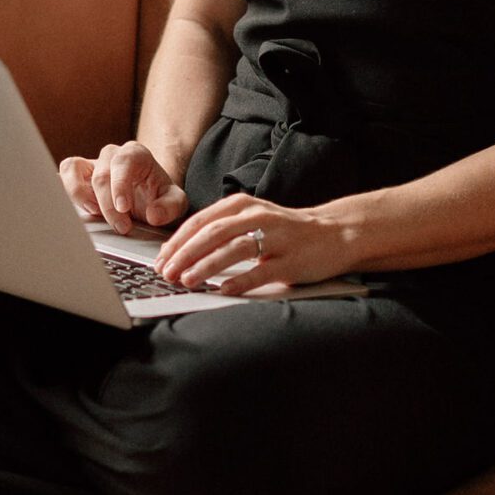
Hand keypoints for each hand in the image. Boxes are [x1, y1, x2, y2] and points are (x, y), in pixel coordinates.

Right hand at [59, 141, 187, 235]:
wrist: (149, 199)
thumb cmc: (159, 197)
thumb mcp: (175, 202)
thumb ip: (170, 207)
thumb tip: (153, 215)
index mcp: (136, 154)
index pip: (123, 163)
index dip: (120, 186)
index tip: (123, 208)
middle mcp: (112, 155)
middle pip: (101, 175)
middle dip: (108, 205)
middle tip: (121, 227)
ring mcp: (93, 162)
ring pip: (75, 168)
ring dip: (81, 195)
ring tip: (95, 214)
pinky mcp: (79, 174)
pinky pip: (65, 172)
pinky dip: (69, 189)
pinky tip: (82, 208)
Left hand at [155, 193, 348, 295]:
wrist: (333, 233)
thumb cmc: (286, 230)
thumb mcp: (252, 218)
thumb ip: (222, 228)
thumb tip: (182, 250)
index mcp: (242, 204)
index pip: (201, 221)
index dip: (178, 240)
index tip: (160, 259)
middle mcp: (257, 216)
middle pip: (213, 232)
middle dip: (185, 253)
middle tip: (166, 272)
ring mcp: (275, 237)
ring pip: (234, 248)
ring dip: (206, 265)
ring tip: (187, 280)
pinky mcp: (290, 260)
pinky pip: (261, 270)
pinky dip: (240, 280)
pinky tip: (223, 290)